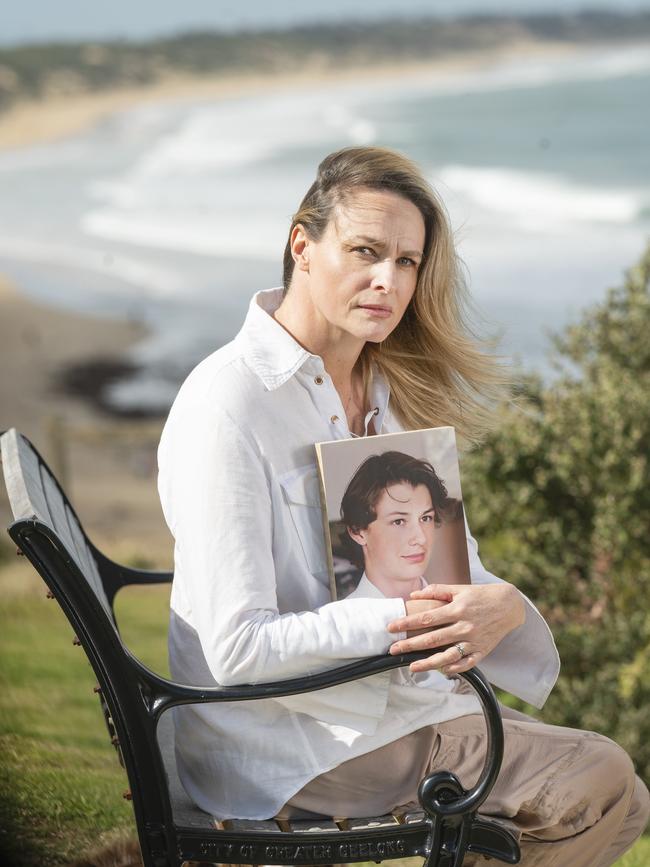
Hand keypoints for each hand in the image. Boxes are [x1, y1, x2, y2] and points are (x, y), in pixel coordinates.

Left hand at [387, 582, 525, 674]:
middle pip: (433, 639)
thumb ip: (436, 591)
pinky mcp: (482, 651)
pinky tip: (440, 671)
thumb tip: (413, 595)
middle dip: (411, 645)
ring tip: (412, 667)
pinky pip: (466, 664)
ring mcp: (474, 640)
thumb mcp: (459, 588)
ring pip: (448, 656)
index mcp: (457, 609)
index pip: (426, 618)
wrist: (509, 605)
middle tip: (393, 650)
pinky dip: (453, 669)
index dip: (407, 623)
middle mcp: (465, 626)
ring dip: (428, 663)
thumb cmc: (480, 595)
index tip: (391, 627)